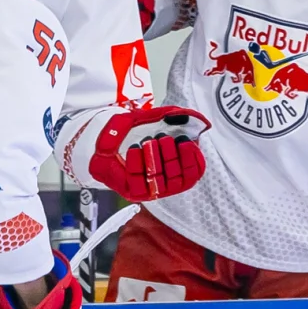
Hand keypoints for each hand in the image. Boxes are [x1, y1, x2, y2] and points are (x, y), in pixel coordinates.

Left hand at [86, 105, 208, 201]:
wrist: (106, 137)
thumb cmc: (135, 130)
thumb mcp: (157, 120)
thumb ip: (179, 118)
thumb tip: (201, 121)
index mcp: (178, 169)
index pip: (193, 171)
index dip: (192, 159)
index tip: (186, 143)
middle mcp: (166, 182)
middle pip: (177, 176)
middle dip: (172, 156)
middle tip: (164, 139)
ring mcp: (150, 188)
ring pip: (160, 180)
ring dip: (156, 160)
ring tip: (149, 142)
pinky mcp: (133, 191)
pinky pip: (138, 181)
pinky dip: (138, 165)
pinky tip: (135, 149)